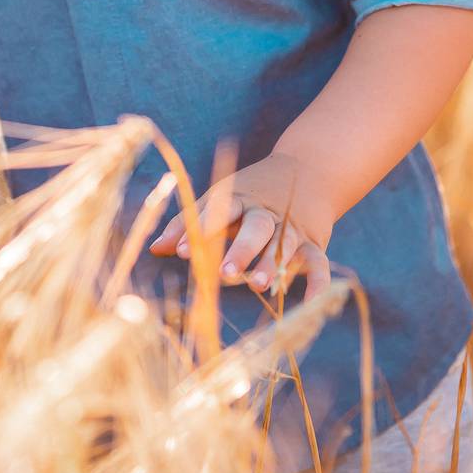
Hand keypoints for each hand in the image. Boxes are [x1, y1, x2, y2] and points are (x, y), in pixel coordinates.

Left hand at [147, 152, 335, 298]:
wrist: (307, 170)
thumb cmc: (250, 194)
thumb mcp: (221, 201)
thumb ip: (189, 225)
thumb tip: (154, 249)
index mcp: (239, 199)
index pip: (219, 210)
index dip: (202, 229)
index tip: (180, 251)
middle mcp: (265, 212)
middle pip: (256, 227)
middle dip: (242, 249)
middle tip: (224, 272)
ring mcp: (291, 226)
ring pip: (284, 243)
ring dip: (272, 264)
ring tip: (257, 286)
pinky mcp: (313, 242)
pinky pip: (318, 262)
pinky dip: (317, 281)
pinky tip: (309, 302)